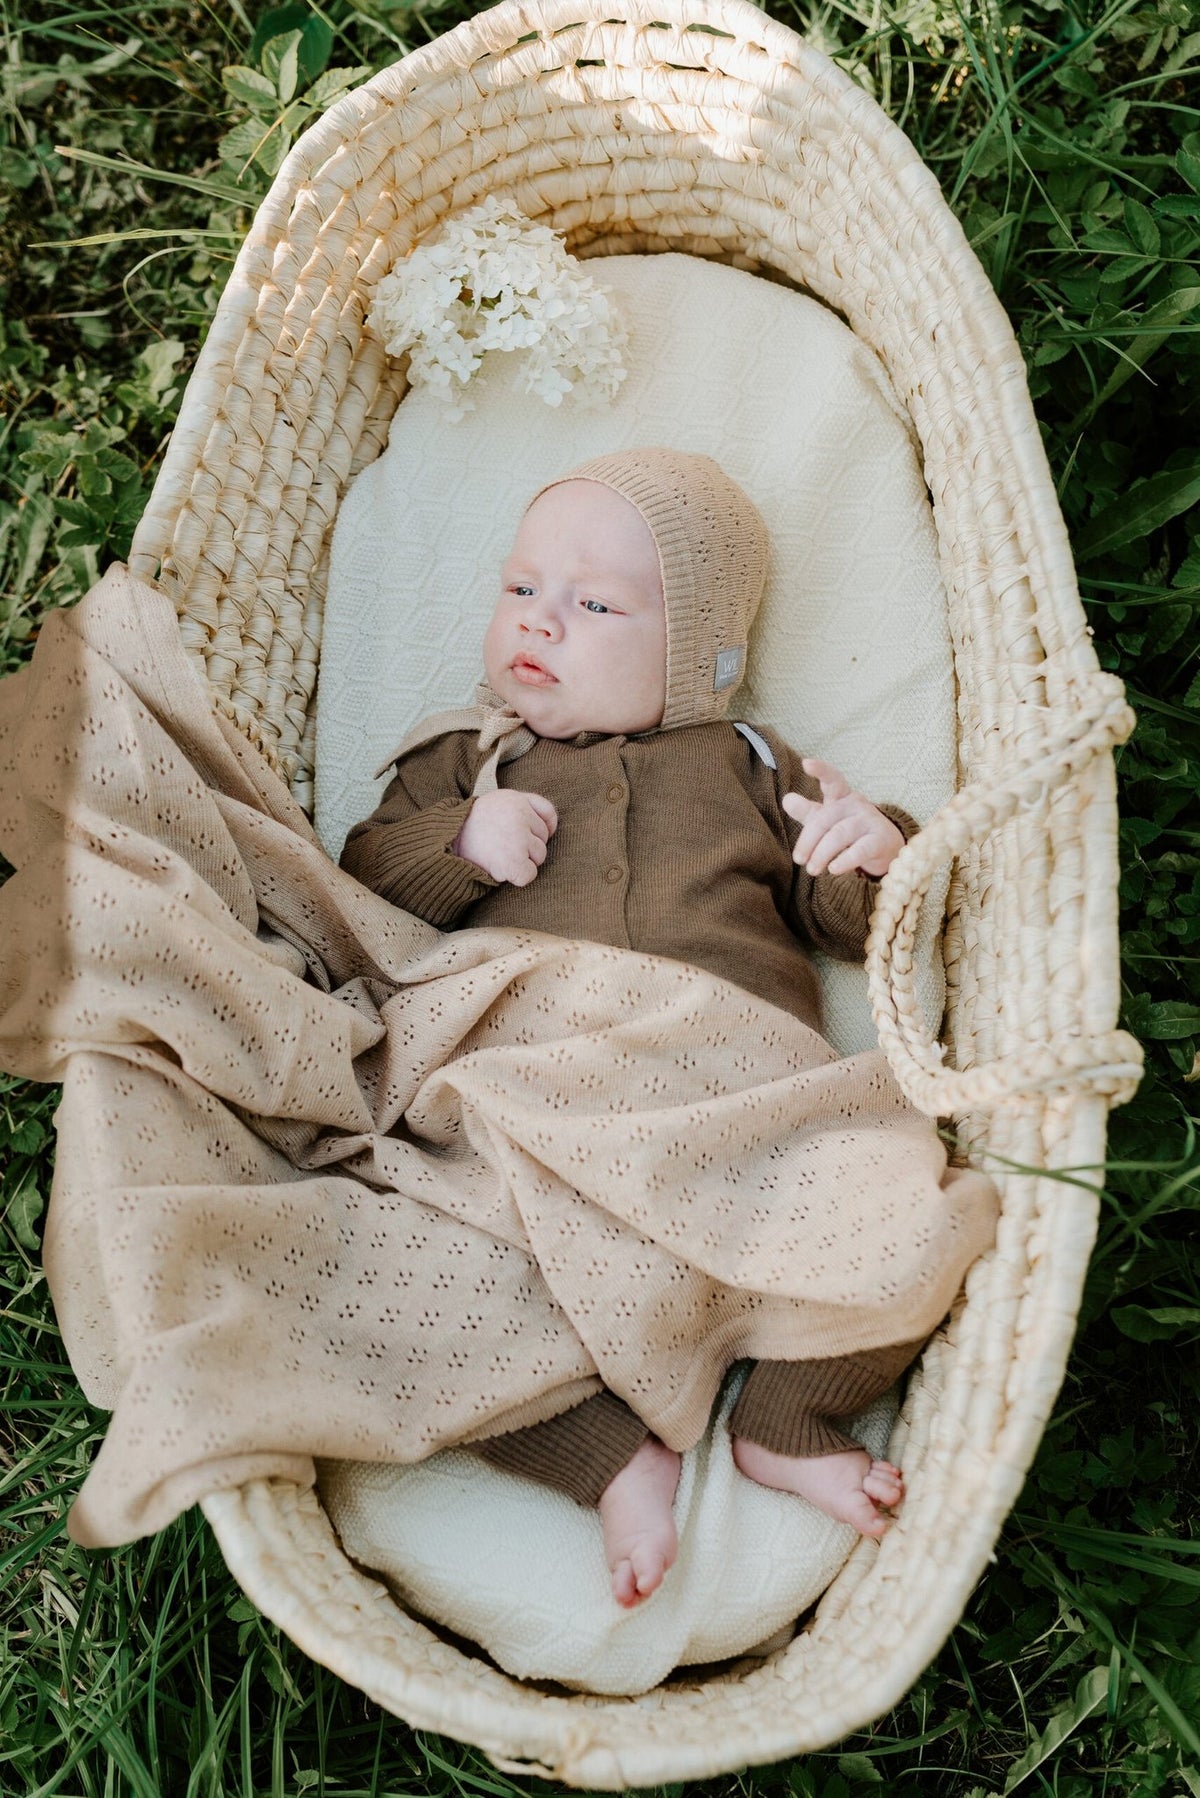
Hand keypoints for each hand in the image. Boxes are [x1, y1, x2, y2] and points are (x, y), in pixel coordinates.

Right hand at [453, 789, 557, 886]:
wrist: (445, 841)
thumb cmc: (473, 825)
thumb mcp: (497, 803)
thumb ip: (523, 805)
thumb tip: (552, 827)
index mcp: (516, 799)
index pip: (548, 814)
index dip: (543, 828)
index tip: (528, 835)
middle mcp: (519, 816)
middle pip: (544, 839)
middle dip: (528, 846)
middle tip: (502, 845)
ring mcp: (517, 839)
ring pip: (539, 857)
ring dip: (522, 861)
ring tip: (498, 854)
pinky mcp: (513, 861)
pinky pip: (530, 875)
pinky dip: (518, 877)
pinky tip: (501, 869)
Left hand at [782, 759, 904, 878]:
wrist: (886, 848)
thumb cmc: (850, 830)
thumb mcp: (827, 820)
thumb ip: (807, 811)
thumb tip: (787, 799)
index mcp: (841, 796)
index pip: (832, 779)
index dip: (821, 770)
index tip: (806, 763)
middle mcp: (856, 804)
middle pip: (825, 819)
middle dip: (808, 841)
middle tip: (799, 860)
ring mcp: (869, 821)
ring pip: (839, 835)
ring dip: (821, 854)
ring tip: (812, 870)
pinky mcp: (880, 841)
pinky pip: (860, 850)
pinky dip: (845, 860)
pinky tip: (834, 870)